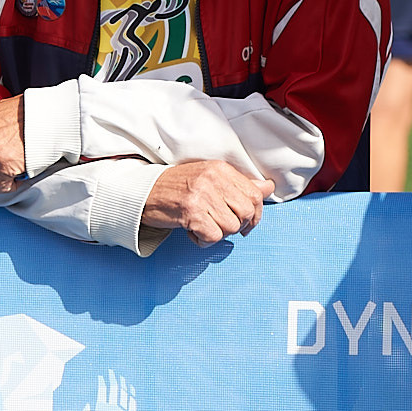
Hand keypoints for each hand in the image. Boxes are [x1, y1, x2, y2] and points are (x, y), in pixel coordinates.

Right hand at [141, 158, 272, 245]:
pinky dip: (204, 241)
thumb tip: (268, 187)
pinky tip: (193, 233)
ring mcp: (202, 196)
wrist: (144, 193)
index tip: (247, 223)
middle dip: (238, 226)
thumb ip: (239, 184)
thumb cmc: (178, 187)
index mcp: (221, 169)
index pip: (255, 194)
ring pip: (231, 227)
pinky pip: (213, 237)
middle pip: (246, 212)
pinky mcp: (191, 213)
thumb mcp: (210, 178)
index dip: (256, 214)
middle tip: (221, 226)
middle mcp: (213, 179)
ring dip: (218, 233)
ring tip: (202, 226)